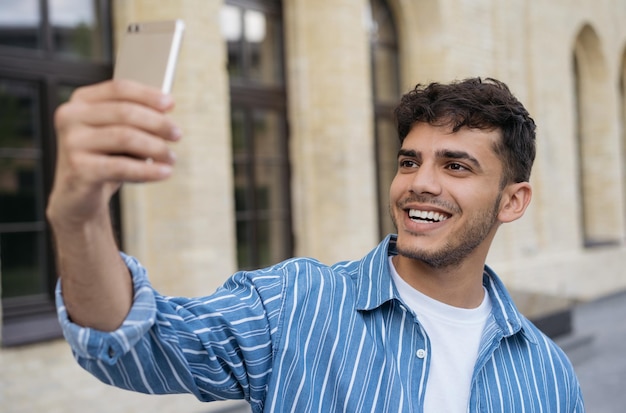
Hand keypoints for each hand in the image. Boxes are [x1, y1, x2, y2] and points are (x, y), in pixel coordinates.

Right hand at [47, 79, 180, 226]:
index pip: (118, 89)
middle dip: (157, 123)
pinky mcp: (78, 168)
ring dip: (156, 147)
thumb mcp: (118, 133)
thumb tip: (166, 111)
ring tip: (171, 157)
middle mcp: (71, 117)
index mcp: (81, 101)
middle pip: (125, 112)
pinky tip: (164, 172)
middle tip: (177, 134)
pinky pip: (121, 167)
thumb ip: (135, 118)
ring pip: (125, 137)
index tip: (171, 103)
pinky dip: (148, 170)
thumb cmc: (104, 159)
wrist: (78, 196)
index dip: (147, 95)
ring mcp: (72, 142)